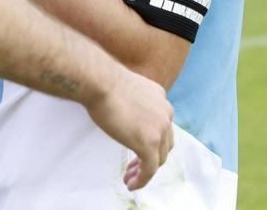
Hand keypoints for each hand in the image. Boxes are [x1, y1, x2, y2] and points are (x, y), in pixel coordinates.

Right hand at [85, 69, 173, 190]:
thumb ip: (132, 102)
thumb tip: (122, 111)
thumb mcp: (125, 89)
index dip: (151, 139)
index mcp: (160, 98)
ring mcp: (159, 129)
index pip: (161, 125)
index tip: (135, 146)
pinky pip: (150, 169)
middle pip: (164, 143)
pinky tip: (131, 184)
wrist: (100, 82)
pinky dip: (142, 179)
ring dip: (145, 170)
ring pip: (159, 158)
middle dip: (150, 157)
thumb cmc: (103, 82)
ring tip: (131, 179)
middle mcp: (166, 112)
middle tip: (133, 166)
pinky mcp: (149, 144)